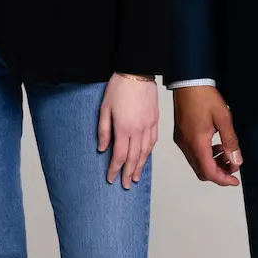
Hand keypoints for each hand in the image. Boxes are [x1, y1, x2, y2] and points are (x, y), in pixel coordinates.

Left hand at [98, 74, 158, 188]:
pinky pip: (153, 141)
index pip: (120, 156)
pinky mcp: (155, 120)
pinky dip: (149, 152)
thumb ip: (103, 130)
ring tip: (136, 178)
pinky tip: (145, 157)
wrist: (137, 72)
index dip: (115, 169)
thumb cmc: (118, 88)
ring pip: (145, 152)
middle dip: (128, 173)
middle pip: (134, 158)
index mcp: (124, 128)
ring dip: (140, 167)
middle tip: (125, 185)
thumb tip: (102, 149)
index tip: (110, 178)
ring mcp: (149, 125)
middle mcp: (138, 130)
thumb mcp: (104, 108)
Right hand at [173, 85, 242, 186]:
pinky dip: (204, 156)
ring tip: (226, 152)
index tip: (235, 180)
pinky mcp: (180, 135)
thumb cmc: (206, 98)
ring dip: (211, 164)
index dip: (223, 179)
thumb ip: (230, 141)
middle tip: (232, 166)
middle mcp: (186, 146)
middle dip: (218, 173)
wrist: (188, 82)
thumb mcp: (223, 118)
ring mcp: (181, 141)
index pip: (209, 172)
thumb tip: (236, 162)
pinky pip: (192, 154)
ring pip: (196, 163)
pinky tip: (215, 144)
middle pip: (201, 171)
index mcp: (197, 143)